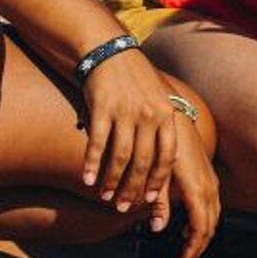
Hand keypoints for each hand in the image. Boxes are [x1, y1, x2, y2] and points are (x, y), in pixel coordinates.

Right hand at [77, 42, 191, 217]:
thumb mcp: (158, 98)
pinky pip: (97, 144)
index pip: (166, 156)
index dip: (158, 180)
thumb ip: (163, 127)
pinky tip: (87, 179)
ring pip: (120, 157)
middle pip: (143, 162)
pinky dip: (92, 164)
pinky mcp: (102, 109)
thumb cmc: (134, 79)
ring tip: (105, 197)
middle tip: (123, 206)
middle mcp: (149, 114)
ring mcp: (125, 112)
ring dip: (112, 181)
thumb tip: (169, 160)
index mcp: (166, 114)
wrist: (109, 50)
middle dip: (133, 189)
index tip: (150, 199)